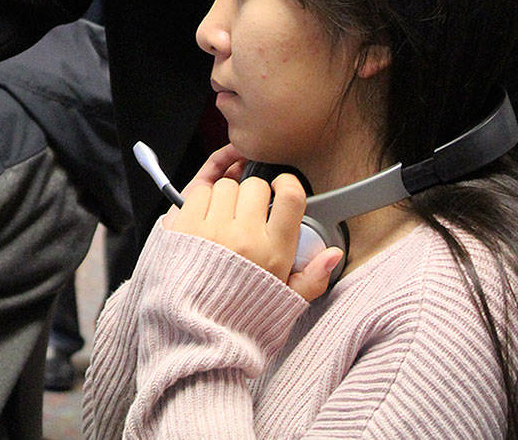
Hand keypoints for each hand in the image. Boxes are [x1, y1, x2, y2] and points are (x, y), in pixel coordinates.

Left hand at [164, 145, 341, 301]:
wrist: (197, 333)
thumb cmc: (241, 315)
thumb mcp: (285, 301)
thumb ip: (313, 277)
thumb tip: (333, 255)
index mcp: (273, 253)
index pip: (290, 198)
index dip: (288, 183)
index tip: (281, 186)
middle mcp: (244, 238)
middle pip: (255, 186)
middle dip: (254, 194)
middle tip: (248, 212)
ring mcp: (212, 230)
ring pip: (226, 186)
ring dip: (226, 196)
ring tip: (225, 218)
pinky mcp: (184, 227)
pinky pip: (199, 192)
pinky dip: (202, 199)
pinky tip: (205, 218)